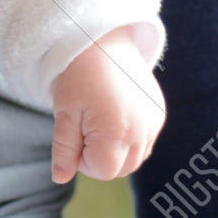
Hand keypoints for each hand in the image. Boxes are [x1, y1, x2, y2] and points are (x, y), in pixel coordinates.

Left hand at [49, 24, 164, 183]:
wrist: (99, 39)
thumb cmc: (76, 76)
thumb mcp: (64, 113)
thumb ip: (64, 149)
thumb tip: (59, 178)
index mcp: (116, 132)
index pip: (102, 171)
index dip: (82, 160)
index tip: (73, 133)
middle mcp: (142, 130)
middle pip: (122, 168)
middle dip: (100, 157)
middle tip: (84, 126)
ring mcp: (154, 121)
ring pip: (136, 157)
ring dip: (116, 149)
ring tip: (98, 118)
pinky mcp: (159, 112)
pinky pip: (146, 140)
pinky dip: (129, 137)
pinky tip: (114, 113)